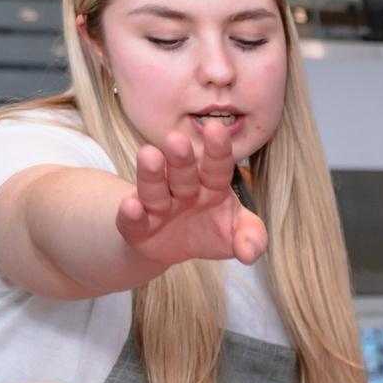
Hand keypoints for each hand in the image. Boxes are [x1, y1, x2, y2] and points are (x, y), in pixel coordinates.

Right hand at [115, 122, 266, 269]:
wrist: (173, 246)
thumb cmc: (211, 230)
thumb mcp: (238, 233)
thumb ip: (252, 238)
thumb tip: (249, 254)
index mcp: (212, 187)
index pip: (217, 167)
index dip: (217, 150)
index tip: (216, 129)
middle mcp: (183, 191)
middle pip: (182, 173)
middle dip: (181, 157)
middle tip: (177, 139)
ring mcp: (158, 206)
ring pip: (154, 188)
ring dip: (152, 173)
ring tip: (148, 154)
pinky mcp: (136, 226)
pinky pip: (133, 219)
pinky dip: (130, 213)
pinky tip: (130, 205)